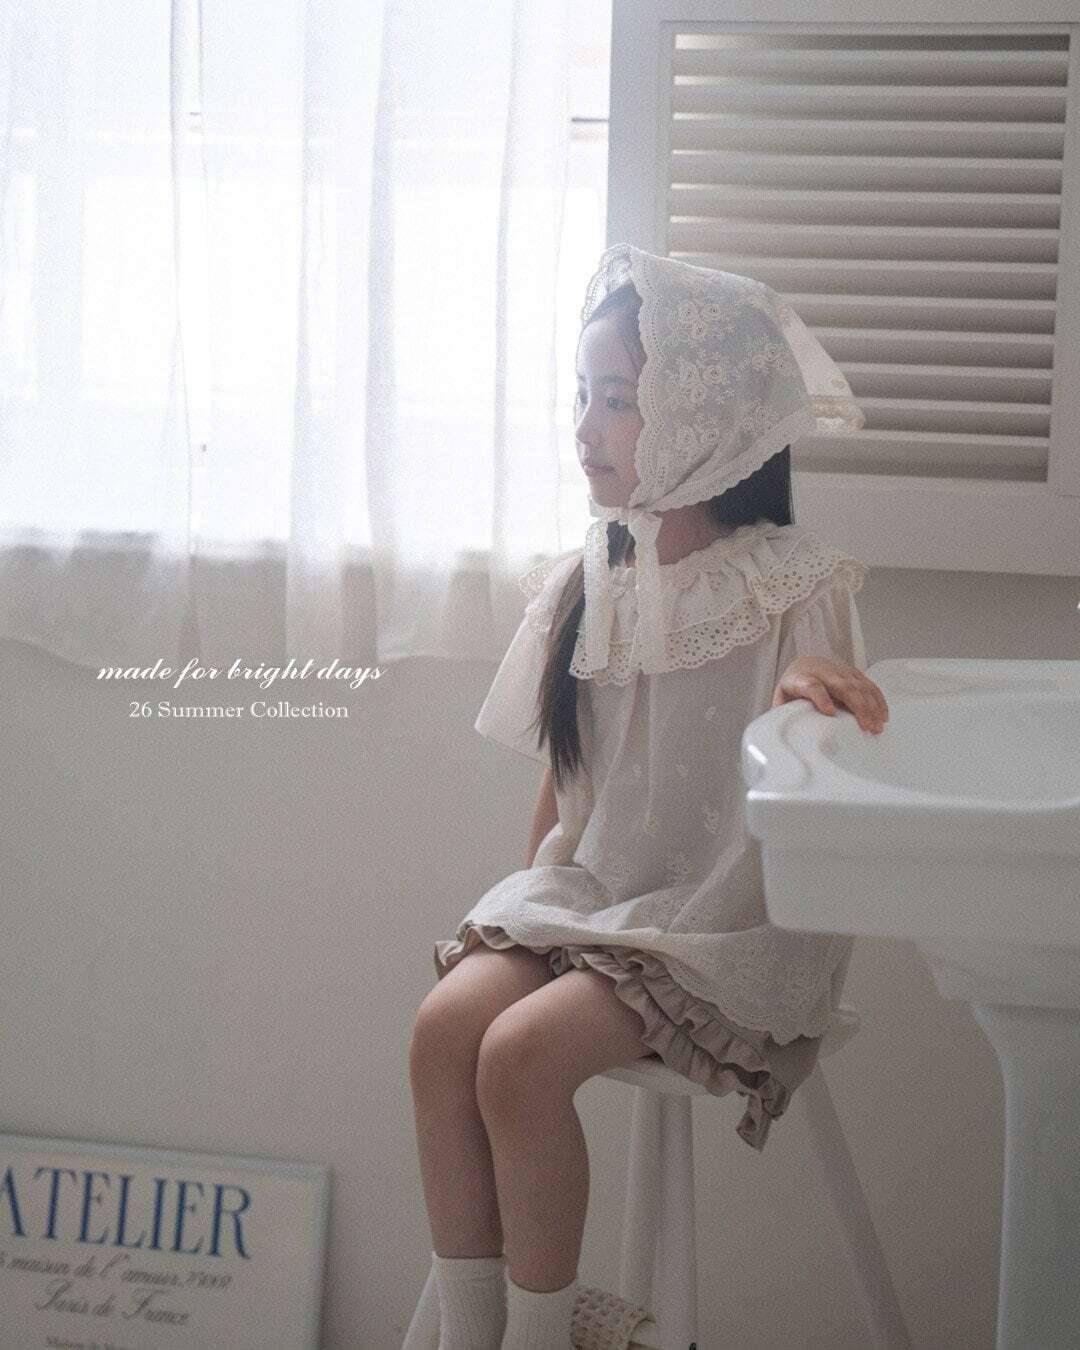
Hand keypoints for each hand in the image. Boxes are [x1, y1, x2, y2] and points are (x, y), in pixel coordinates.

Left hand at [771, 657, 889, 733]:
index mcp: (801, 679)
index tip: (830, 712)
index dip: (821, 698)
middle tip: (866, 727)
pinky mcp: (853, 673)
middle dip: (857, 706)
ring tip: (877, 726)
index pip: (812, 686)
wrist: (804, 665)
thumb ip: (782, 716)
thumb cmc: (793, 688)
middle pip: (843, 686)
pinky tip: (883, 715)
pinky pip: (869, 685)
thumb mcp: (782, 700)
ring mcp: (840, 671)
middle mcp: (822, 673)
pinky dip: (878, 700)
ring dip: (871, 706)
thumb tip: (783, 739)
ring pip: (859, 686)